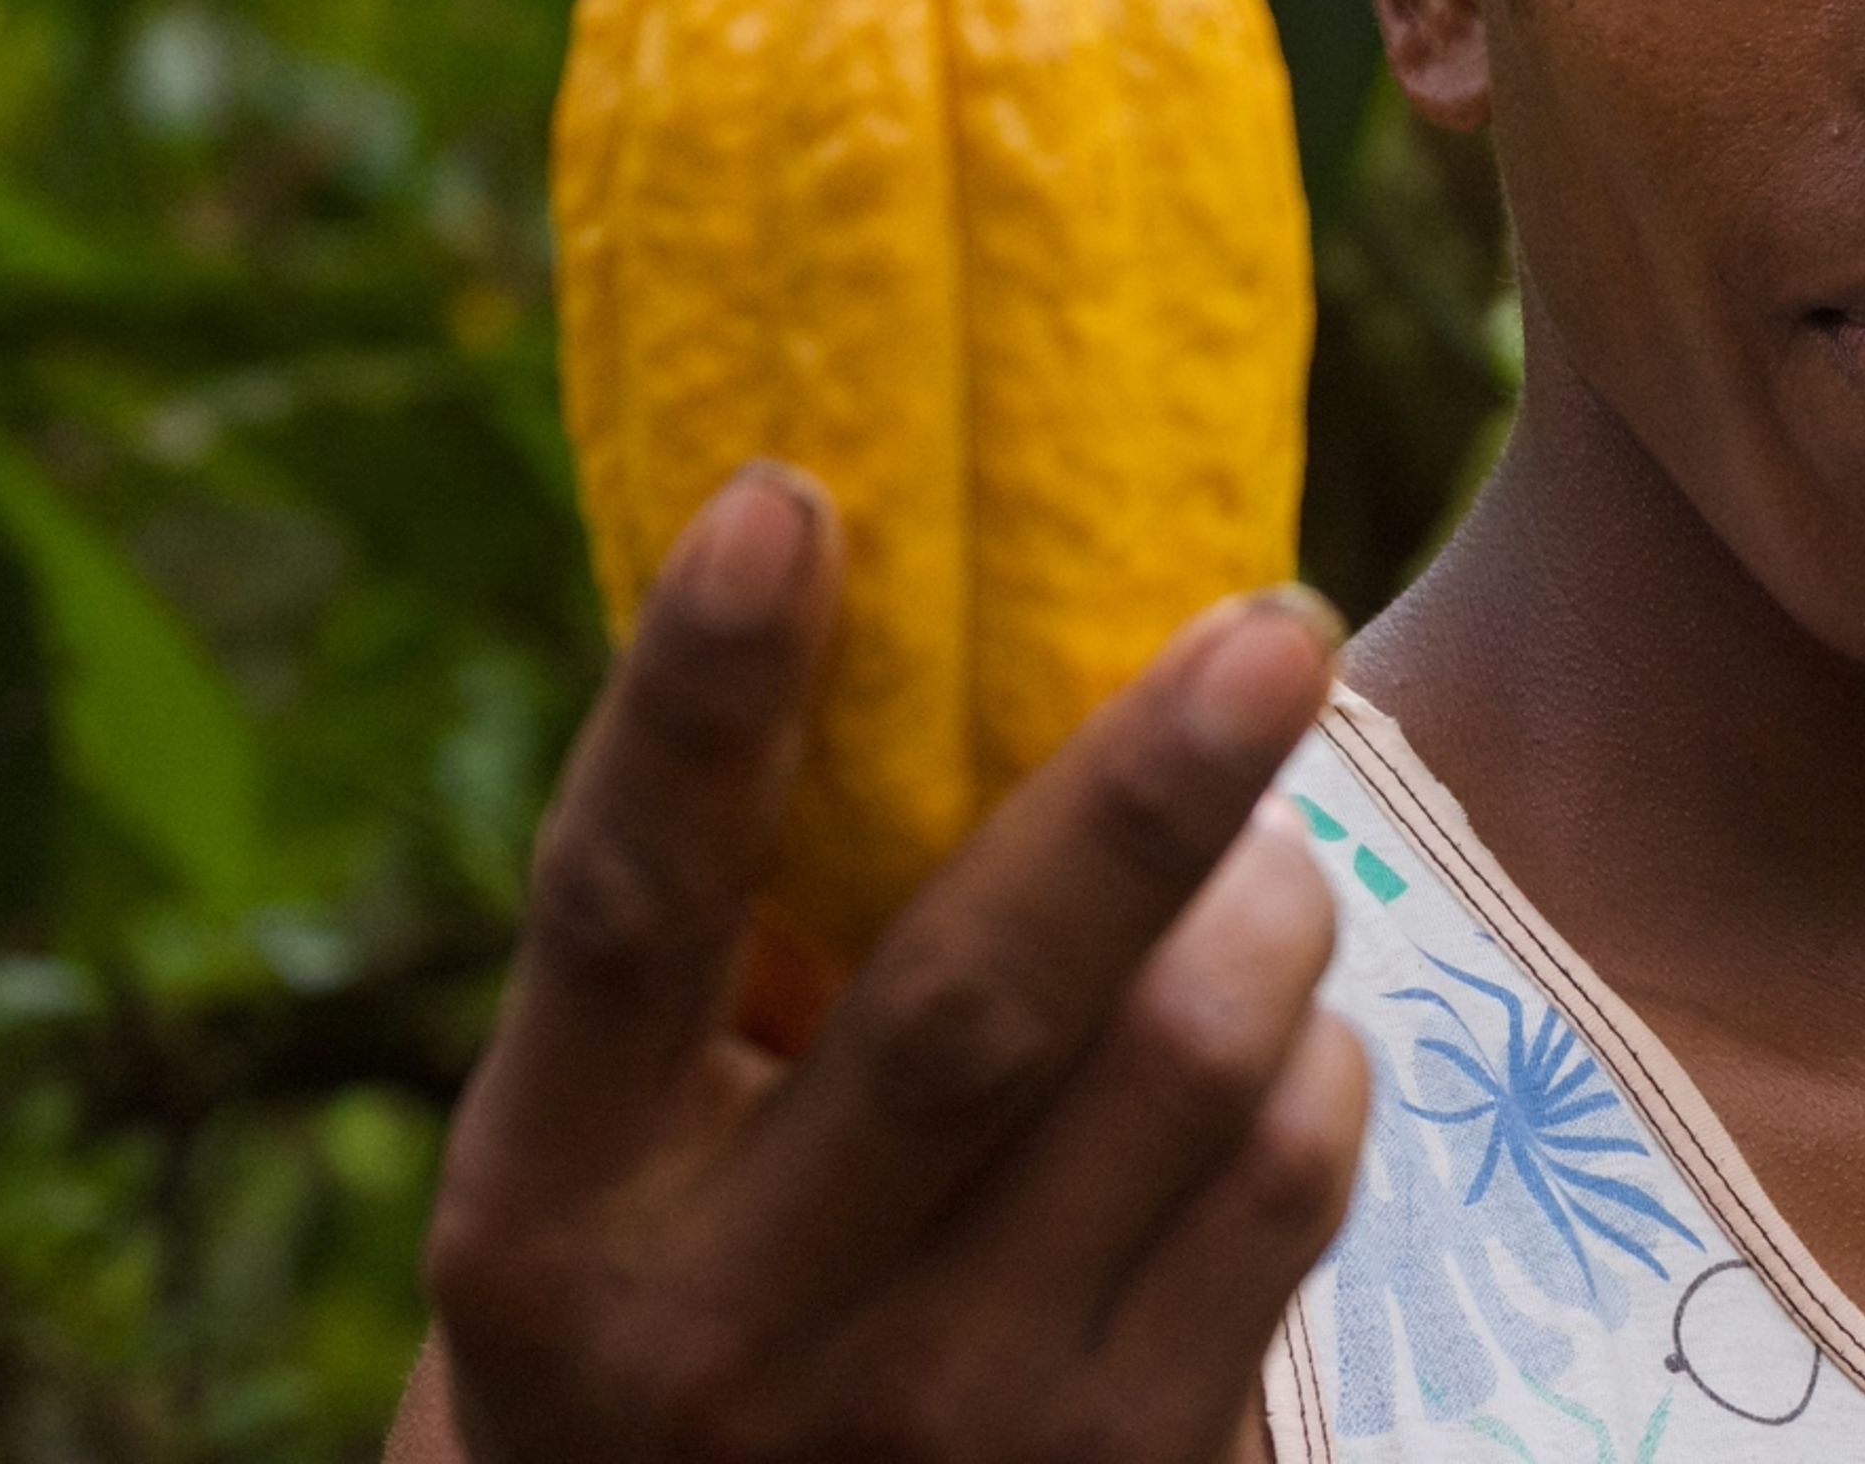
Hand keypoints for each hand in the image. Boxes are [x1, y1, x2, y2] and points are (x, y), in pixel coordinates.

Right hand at [422, 466, 1362, 1463]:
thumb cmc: (683, 1329)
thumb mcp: (619, 1183)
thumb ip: (721, 974)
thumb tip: (895, 623)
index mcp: (548, 1211)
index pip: (622, 914)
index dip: (697, 699)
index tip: (787, 494)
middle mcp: (728, 1332)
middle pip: (978, 996)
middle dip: (1147, 787)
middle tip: (1275, 624)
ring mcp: (942, 1425)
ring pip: (1188, 1070)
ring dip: (1267, 910)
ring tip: (1263, 863)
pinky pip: (1287, 1179)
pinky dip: (1316, 1057)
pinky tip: (1279, 1041)